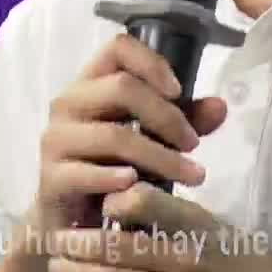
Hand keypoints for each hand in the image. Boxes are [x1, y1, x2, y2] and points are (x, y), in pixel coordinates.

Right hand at [28, 33, 229, 237]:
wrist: (69, 222)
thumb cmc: (111, 169)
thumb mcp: (153, 140)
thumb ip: (184, 120)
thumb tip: (220, 106)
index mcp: (90, 84)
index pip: (117, 48)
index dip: (151, 62)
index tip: (179, 91)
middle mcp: (68, 103)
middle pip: (121, 87)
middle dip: (167, 116)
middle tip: (195, 145)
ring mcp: (55, 139)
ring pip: (114, 135)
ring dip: (160, 156)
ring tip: (192, 175)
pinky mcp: (51, 177)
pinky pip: (88, 172)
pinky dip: (118, 178)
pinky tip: (139, 186)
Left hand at [47, 183, 271, 271]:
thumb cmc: (232, 258)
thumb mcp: (207, 225)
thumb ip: (166, 212)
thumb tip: (114, 198)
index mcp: (196, 230)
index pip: (146, 205)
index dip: (114, 201)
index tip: (99, 201)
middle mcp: (187, 267)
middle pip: (119, 251)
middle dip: (78, 245)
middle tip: (58, 241)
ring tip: (60, 270)